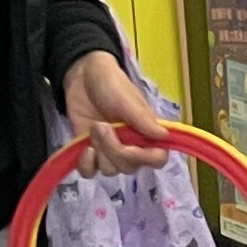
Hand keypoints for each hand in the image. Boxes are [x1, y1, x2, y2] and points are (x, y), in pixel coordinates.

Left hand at [58, 49, 157, 176]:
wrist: (82, 75)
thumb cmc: (110, 83)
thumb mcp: (127, 99)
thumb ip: (143, 120)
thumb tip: (164, 136)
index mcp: (147, 133)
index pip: (156, 159)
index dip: (143, 158)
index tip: (128, 145)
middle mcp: (132, 145)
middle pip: (129, 167)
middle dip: (113, 149)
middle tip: (101, 125)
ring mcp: (110, 150)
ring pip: (110, 170)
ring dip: (99, 152)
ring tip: (92, 128)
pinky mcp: (90, 151)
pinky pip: (91, 172)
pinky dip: (86, 165)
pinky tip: (84, 149)